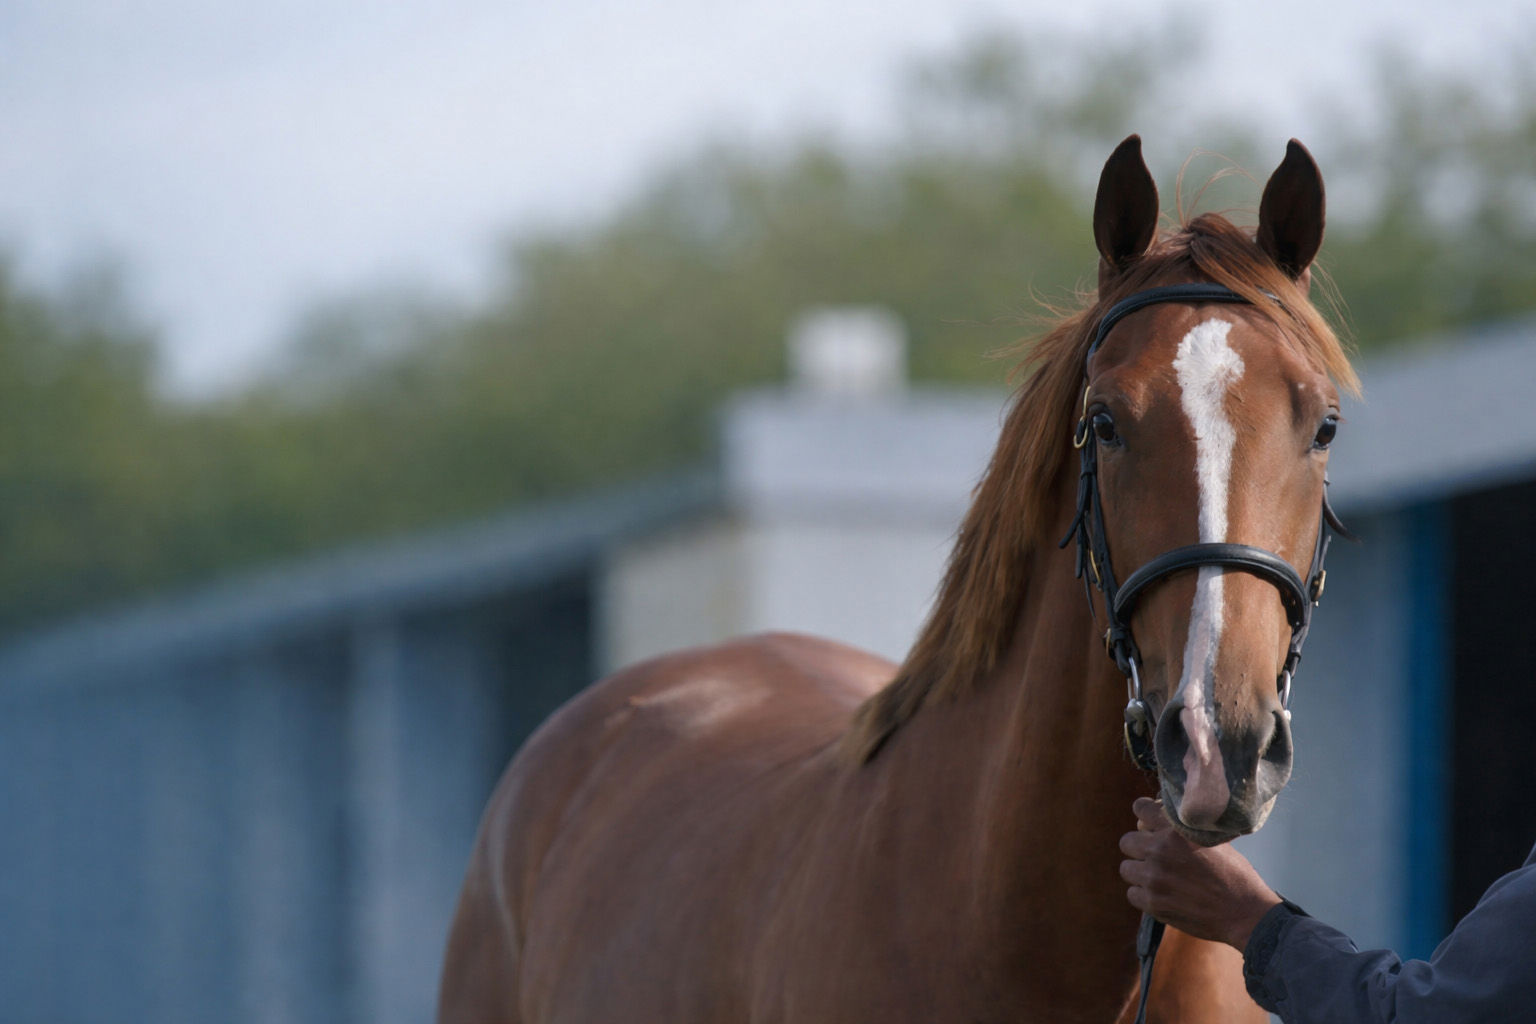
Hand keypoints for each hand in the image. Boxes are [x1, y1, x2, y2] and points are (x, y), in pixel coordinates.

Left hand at [1119, 797, 1282, 949]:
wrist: (1245, 913)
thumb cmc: (1234, 874)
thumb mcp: (1213, 840)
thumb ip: (1182, 829)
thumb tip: (1154, 818)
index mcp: (1176, 830)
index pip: (1141, 809)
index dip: (1143, 814)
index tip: (1147, 821)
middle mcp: (1160, 851)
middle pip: (1127, 842)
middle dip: (1139, 847)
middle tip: (1154, 855)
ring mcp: (1154, 879)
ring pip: (1126, 869)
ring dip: (1139, 872)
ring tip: (1158, 877)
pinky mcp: (1153, 904)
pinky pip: (1133, 894)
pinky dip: (1144, 895)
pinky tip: (1161, 895)